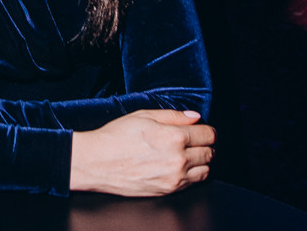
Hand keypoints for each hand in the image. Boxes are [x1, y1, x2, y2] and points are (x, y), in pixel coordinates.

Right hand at [70, 109, 214, 196]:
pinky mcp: (168, 190)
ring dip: (201, 161)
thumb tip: (195, 117)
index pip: (209, 135)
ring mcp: (174, 178)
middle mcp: (178, 159)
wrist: (96, 162)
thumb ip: (173, 116)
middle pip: (210, 153)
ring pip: (206, 171)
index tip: (202, 129)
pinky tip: (179, 166)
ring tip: (188, 154)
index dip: (207, 130)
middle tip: (194, 140)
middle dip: (205, 145)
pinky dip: (192, 175)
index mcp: (174, 137)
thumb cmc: (116, 137)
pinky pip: (193, 184)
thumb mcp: (143, 116)